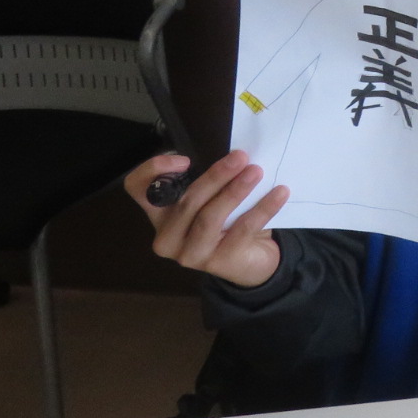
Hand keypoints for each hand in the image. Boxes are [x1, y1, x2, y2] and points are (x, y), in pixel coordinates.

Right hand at [125, 149, 287, 287]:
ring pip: (210, 217)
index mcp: (159, 215)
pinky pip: (241, 229)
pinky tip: (279, 193)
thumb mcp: (214, 199)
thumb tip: (235, 154)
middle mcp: (167, 237)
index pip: (138, 188)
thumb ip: (212, 180)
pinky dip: (262, 208)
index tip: (185, 159)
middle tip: (241, 157)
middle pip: (186, 200)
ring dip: (236, 191)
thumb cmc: (229, 223)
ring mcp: (190, 254)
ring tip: (257, 172)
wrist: (252, 261)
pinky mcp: (218, 263)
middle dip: (215, 176)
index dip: (153, 170)